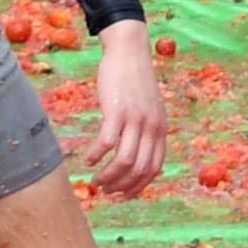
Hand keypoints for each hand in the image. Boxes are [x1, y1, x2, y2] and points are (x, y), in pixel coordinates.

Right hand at [83, 23, 167, 197]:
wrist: (130, 52)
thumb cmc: (135, 82)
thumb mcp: (148, 109)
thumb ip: (145, 131)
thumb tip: (134, 157)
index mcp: (160, 129)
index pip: (155, 168)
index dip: (138, 186)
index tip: (123, 195)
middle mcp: (152, 127)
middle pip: (139, 169)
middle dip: (121, 186)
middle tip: (104, 190)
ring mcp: (136, 119)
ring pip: (124, 161)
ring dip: (108, 176)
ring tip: (95, 181)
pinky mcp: (118, 111)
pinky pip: (106, 143)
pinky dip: (96, 156)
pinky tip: (87, 159)